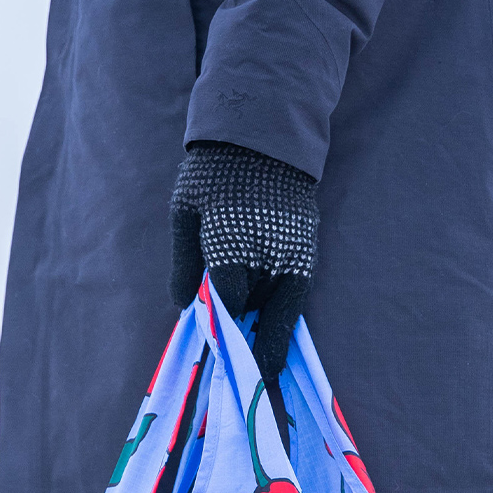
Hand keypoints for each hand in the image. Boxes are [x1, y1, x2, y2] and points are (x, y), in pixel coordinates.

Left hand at [169, 141, 316, 383]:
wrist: (264, 136)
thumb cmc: (214, 172)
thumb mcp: (185, 212)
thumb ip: (185, 261)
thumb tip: (184, 304)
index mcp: (232, 245)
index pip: (227, 303)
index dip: (218, 326)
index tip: (212, 343)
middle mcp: (267, 255)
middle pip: (251, 309)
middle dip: (237, 327)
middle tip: (229, 355)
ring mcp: (291, 255)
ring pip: (274, 307)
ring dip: (259, 322)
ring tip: (250, 354)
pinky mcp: (307, 253)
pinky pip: (296, 298)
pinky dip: (283, 320)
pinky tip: (272, 342)